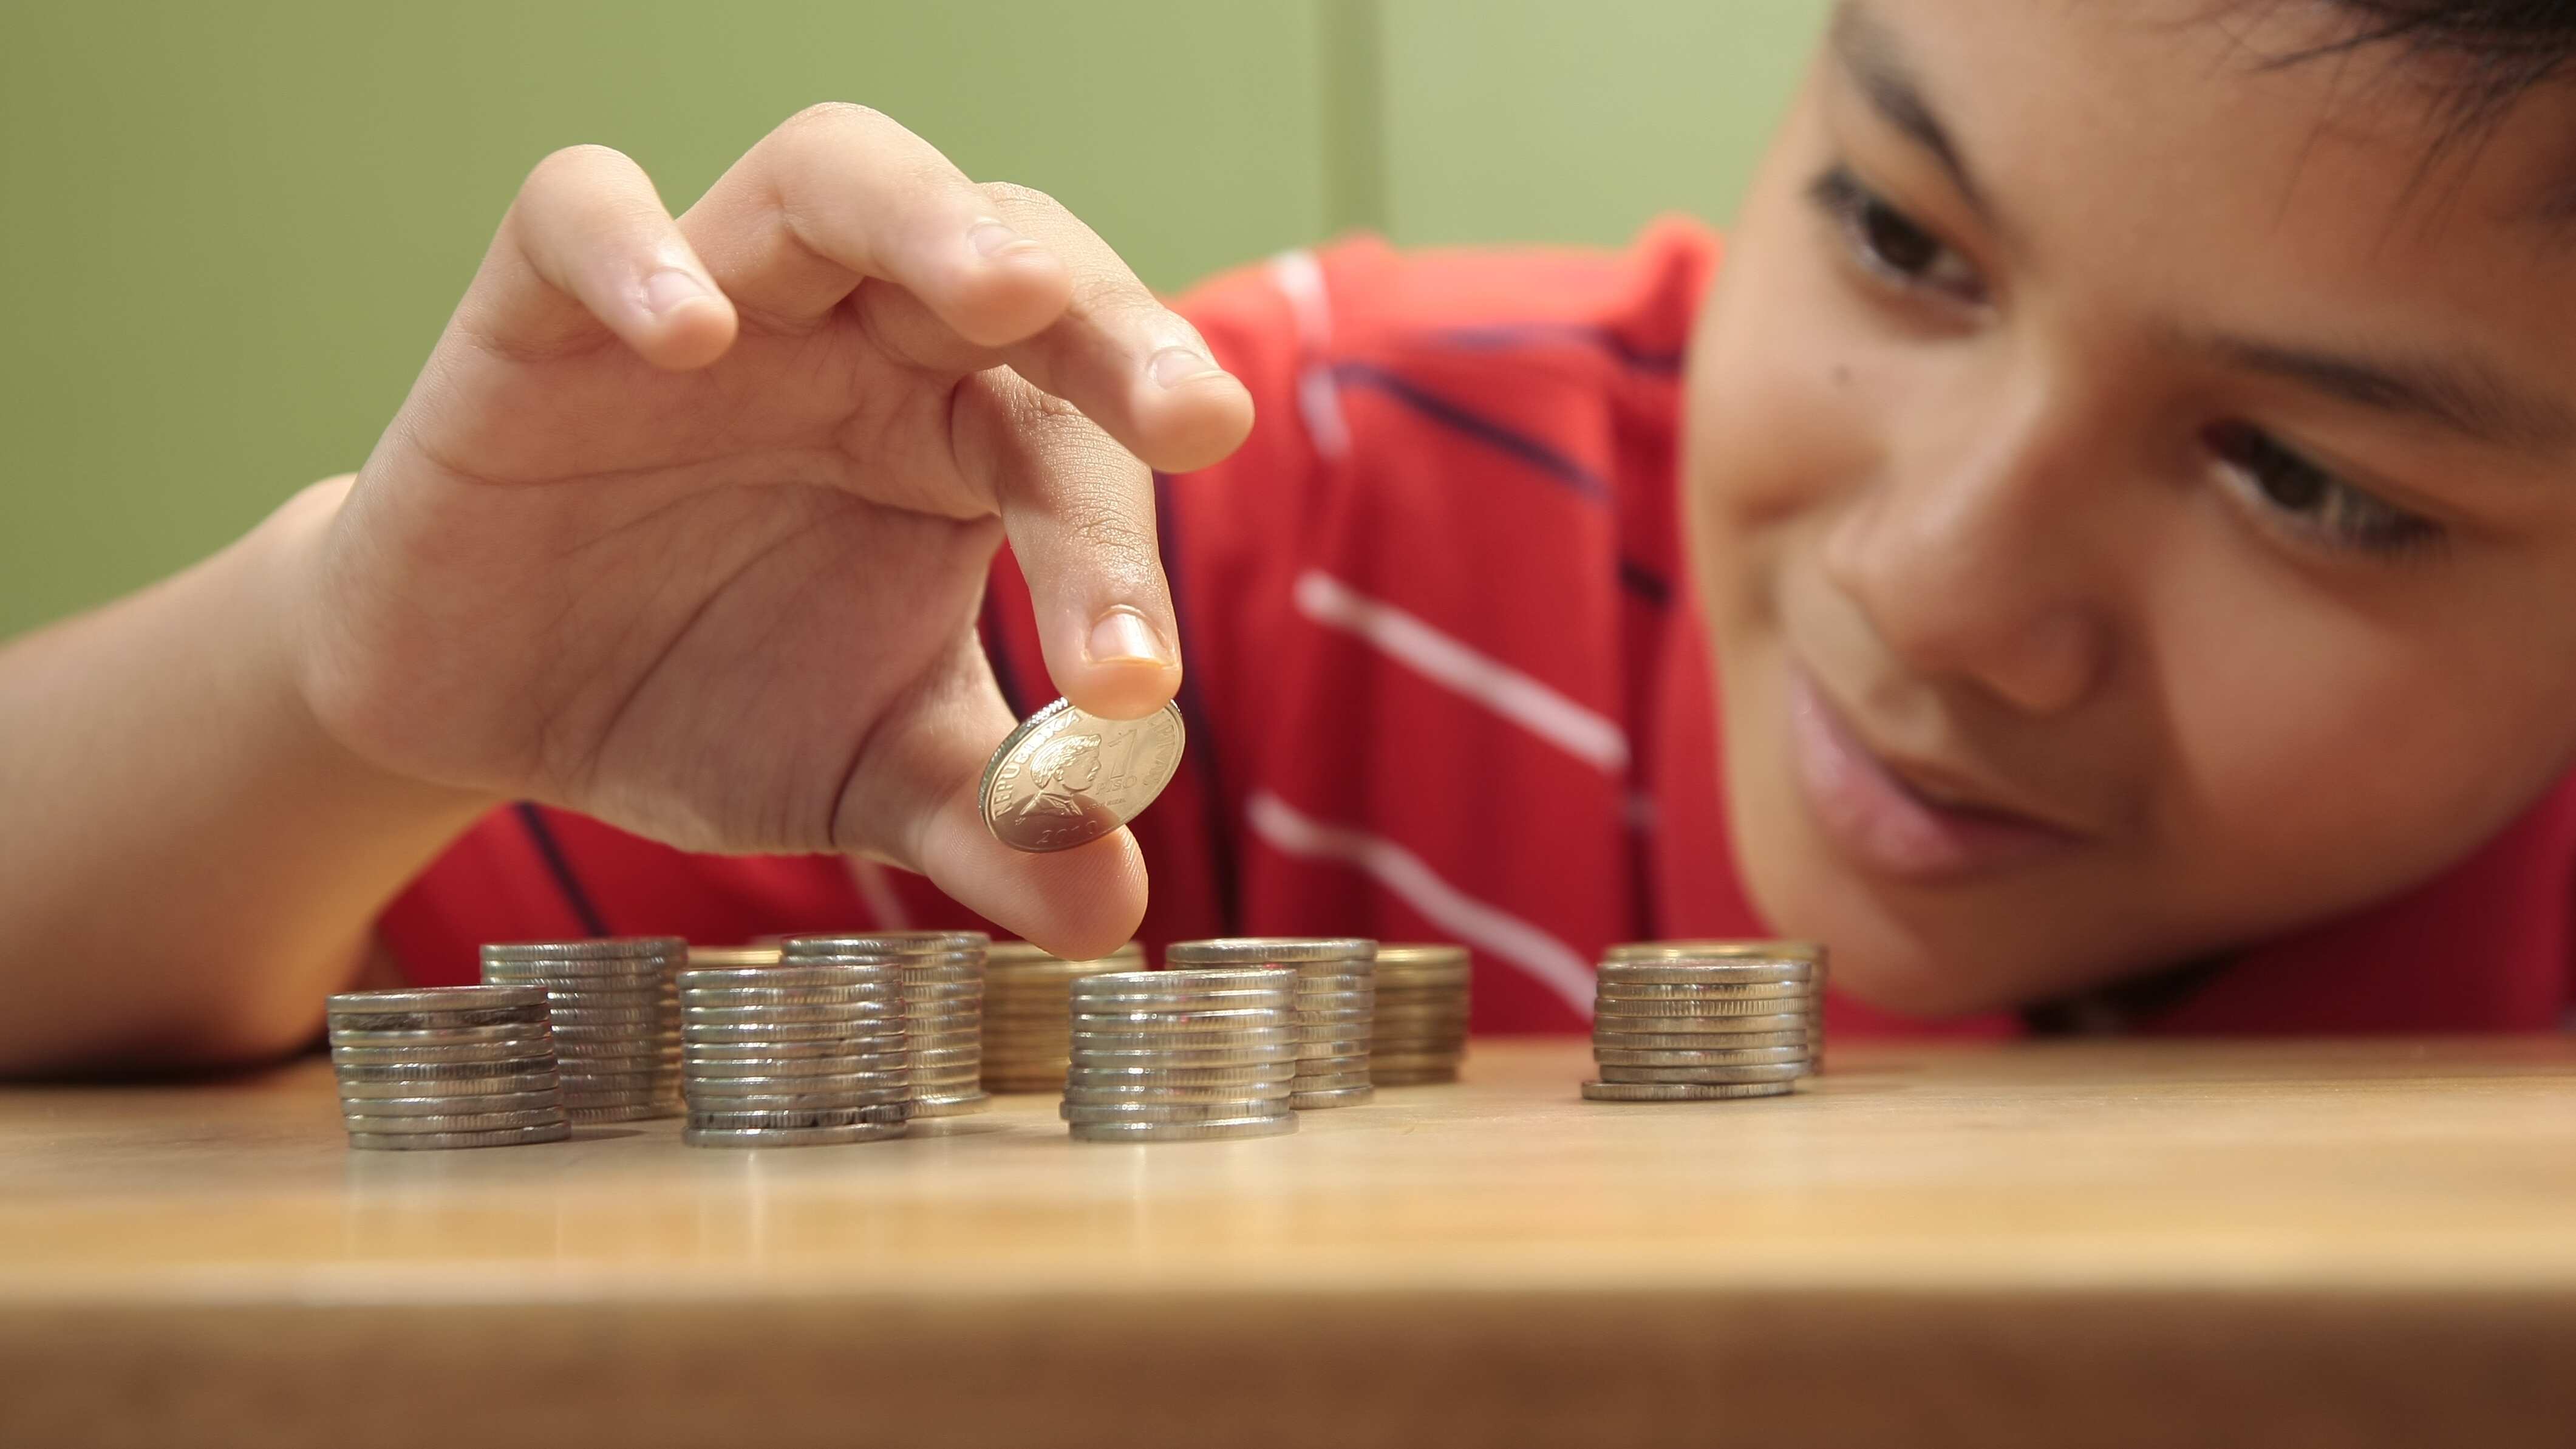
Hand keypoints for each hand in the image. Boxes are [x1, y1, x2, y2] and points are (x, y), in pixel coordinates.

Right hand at [295, 104, 1251, 955]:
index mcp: (960, 436)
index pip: (1072, 449)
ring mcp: (717, 304)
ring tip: (1004, 290)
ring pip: (835, 177)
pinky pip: (580, 212)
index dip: (1115, 559)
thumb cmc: (705, 699)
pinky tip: (691, 339)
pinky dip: (635, 250)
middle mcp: (864, 341)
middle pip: (1012, 257)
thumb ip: (990, 823)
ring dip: (927, 217)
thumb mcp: (861, 776)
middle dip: (1114, 327)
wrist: (488, 706)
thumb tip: (1116, 916)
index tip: (1132, 691)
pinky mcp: (545, 311)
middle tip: (1198, 418)